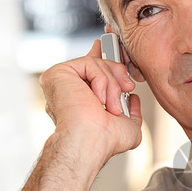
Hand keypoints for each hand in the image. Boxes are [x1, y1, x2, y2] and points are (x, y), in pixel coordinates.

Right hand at [39, 39, 141, 163]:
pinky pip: (89, 63)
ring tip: (112, 106)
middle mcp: (69, 88)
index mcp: (81, 98)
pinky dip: (101, 80)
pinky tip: (98, 99)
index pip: (93, 70)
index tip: (116, 48)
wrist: (90, 142)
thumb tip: (133, 99)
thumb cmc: (106, 141)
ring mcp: (62, 81)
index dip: (105, 58)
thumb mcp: (129, 127)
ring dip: (113, 84)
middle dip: (118, 74)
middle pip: (98, 63)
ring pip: (97, 63)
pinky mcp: (58, 73)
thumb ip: (133, 113)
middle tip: (127, 88)